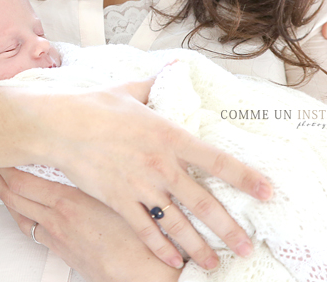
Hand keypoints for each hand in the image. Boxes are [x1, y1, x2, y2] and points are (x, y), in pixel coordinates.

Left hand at [0, 168, 182, 281]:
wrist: (147, 275)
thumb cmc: (142, 232)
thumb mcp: (123, 192)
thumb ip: (103, 169)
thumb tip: (90, 146)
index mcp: (68, 201)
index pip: (21, 179)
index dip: (3, 166)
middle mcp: (56, 219)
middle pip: (14, 196)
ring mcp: (57, 237)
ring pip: (21, 215)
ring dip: (7, 198)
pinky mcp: (63, 252)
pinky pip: (35, 231)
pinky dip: (24, 217)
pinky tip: (26, 210)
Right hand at [17, 80, 268, 270]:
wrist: (58, 125)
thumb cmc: (94, 105)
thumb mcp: (130, 89)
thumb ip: (157, 82)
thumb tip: (174, 65)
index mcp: (169, 135)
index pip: (217, 160)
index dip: (246, 177)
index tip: (268, 192)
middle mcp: (161, 165)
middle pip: (203, 203)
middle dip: (229, 228)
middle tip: (247, 247)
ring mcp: (140, 186)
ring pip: (177, 224)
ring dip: (199, 247)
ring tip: (215, 264)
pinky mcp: (118, 201)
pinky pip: (145, 230)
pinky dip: (161, 249)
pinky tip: (174, 262)